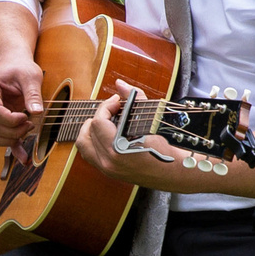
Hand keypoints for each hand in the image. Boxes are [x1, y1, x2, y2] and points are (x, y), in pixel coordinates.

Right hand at [0, 55, 46, 146]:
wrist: (12, 66)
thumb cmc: (19, 68)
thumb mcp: (30, 76)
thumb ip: (33, 94)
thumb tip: (37, 113)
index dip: (12, 120)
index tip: (26, 116)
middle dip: (14, 131)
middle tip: (31, 123)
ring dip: (11, 139)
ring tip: (27, 129)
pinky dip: (10, 148)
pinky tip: (23, 157)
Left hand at [75, 78, 192, 192]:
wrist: (171, 172)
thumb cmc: (164, 147)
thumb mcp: (151, 119)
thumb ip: (134, 98)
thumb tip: (119, 84)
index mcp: (118, 149)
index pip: (99, 122)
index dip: (106, 106)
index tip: (117, 102)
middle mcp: (108, 161)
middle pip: (90, 130)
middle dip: (100, 115)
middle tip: (113, 110)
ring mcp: (106, 168)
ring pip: (84, 143)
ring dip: (91, 128)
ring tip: (105, 121)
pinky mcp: (106, 171)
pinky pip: (89, 153)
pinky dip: (93, 140)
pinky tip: (105, 134)